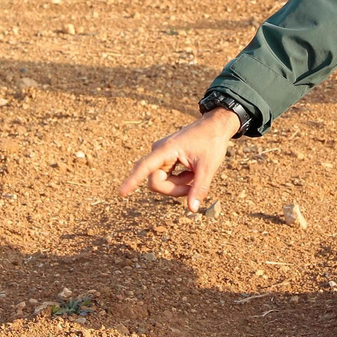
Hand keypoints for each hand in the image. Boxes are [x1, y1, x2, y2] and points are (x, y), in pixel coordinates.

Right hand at [117, 108, 239, 212]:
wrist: (215, 127)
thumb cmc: (212, 143)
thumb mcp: (208, 167)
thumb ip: (199, 188)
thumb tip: (192, 209)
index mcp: (166, 149)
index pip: (145, 167)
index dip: (132, 181)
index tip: (121, 193)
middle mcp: (158, 151)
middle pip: (155, 182)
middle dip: (173, 189)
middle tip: (193, 186)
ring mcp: (160, 155)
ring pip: (160, 182)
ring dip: (177, 184)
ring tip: (194, 173)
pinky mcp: (164, 159)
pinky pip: (165, 177)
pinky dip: (178, 180)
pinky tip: (190, 171)